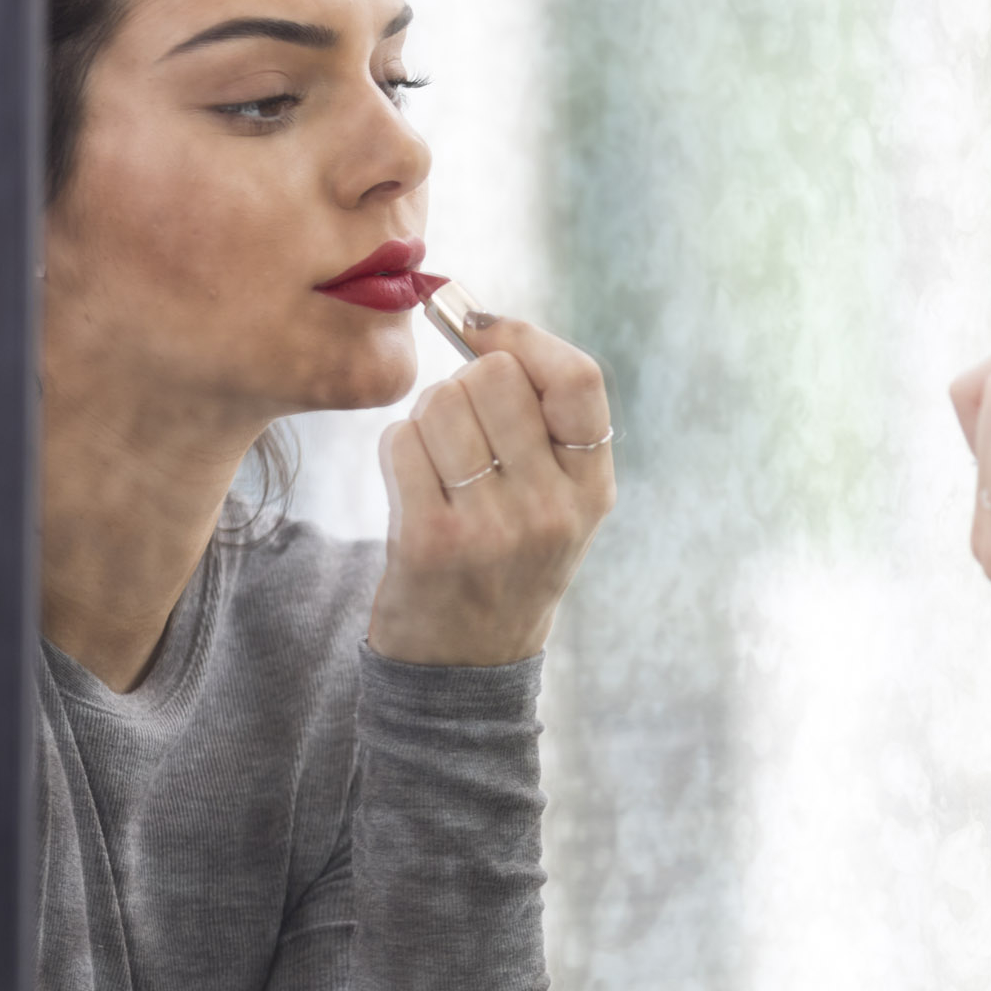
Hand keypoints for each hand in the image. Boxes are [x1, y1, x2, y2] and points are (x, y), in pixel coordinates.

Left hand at [369, 319, 615, 666]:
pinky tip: (411, 486)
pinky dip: (398, 452)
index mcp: (592, 489)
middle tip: (461, 426)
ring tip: (437, 462)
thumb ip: (542, 424)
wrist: (465, 666)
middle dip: (465, 384)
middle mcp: (552, 508)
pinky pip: (401, 443)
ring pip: (441, 404)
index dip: (527, 337)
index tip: (487, 331)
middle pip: (496, 377)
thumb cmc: (506, 561)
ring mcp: (493, 528)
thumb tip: (483, 324)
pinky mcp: (431, 542)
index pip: (579, 379)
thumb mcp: (558, 503)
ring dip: (426, 420)